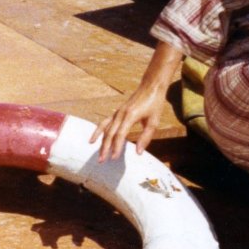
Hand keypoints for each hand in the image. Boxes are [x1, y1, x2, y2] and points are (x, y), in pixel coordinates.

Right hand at [89, 41, 184, 160]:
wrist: (151, 87)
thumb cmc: (154, 104)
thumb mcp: (154, 121)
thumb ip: (146, 137)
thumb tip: (138, 152)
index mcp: (130, 116)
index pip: (120, 134)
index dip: (117, 147)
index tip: (114, 158)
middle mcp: (120, 114)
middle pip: (109, 133)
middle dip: (105, 148)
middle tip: (102, 161)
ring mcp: (117, 112)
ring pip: (105, 129)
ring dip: (101, 142)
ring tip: (98, 154)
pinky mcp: (117, 112)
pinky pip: (105, 123)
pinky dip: (98, 131)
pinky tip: (93, 140)